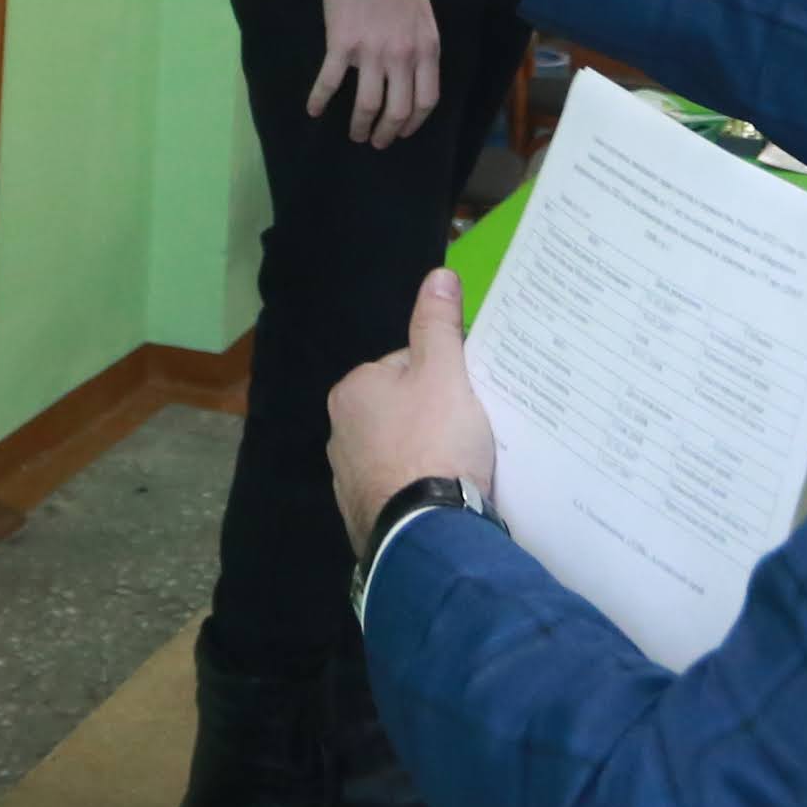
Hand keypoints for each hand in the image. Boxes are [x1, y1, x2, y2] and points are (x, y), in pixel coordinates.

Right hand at [312, 0, 441, 148]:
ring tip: (354, 135)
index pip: (425, 101)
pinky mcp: (340, 45)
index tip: (403, 132)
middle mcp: (401, 57)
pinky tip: (313, 111)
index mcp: (426, 49)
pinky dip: (319, 101)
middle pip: (397, 111)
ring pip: (366, 105)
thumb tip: (413, 80)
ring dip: (359, 126)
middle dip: (387, 133)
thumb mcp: (426, 18)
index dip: (414, 123)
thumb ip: (422, 50)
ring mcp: (370, 53)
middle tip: (377, 141)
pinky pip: (329, 82)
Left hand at [329, 269, 497, 553]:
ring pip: (398, 451)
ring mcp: (347, 478)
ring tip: (458, 467)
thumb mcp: (444, 373)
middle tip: (467, 434)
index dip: (443, 377)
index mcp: (352, 390)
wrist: (426, 532)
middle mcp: (338, 431)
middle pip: (400, 410)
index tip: (468, 398)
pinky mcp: (362, 515)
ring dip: (423, 456)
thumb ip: (438, 325)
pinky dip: (417, 489)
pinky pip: (397, 488)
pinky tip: (441, 496)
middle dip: (431, 418)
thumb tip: (439, 274)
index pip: (405, 367)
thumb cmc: (434, 441)